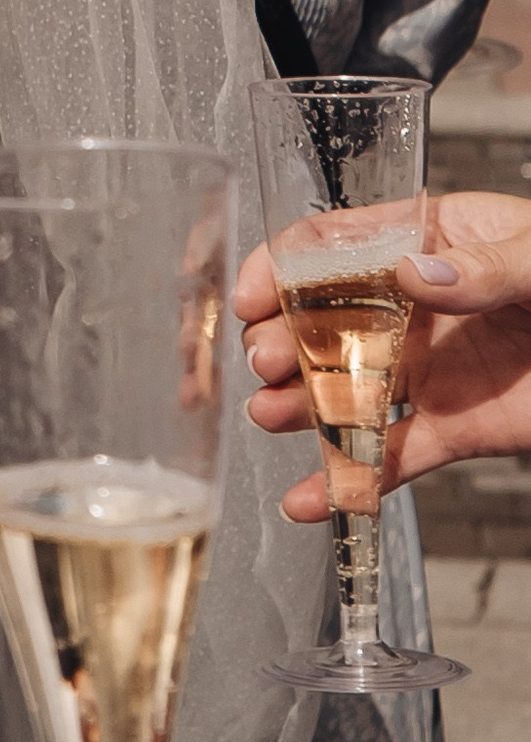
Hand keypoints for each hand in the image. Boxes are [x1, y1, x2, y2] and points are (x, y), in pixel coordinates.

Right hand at [237, 186, 530, 516]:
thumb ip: (489, 268)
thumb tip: (412, 275)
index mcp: (437, 242)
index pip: (342, 241)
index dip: (286, 265)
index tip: (253, 295)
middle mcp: (421, 306)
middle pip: (330, 320)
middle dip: (286, 341)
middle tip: (266, 363)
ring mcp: (433, 370)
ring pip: (348, 390)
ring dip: (303, 407)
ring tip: (274, 416)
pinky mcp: (454, 429)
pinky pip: (390, 457)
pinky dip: (349, 482)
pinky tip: (311, 500)